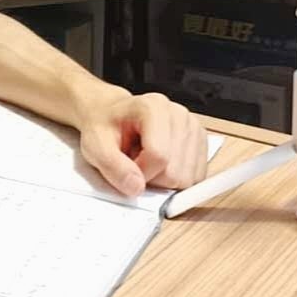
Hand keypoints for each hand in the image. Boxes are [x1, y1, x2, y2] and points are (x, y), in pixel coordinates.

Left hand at [77, 91, 207, 195]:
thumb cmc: (104, 126)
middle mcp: (178, 114)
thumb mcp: (95, 146)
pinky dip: (177, 177)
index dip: (141, 173)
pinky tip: (161, 163)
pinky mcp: (200, 140)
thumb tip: (136, 188)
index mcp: (152, 108)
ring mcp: (192, 127)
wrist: (110, 114)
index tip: (127, 167)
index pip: (159, 156)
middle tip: (136, 163)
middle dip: (153, 178)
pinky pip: (196, 177)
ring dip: (165, 179)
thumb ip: (113, 167)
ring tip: (147, 160)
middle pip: (176, 172)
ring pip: (188, 178)